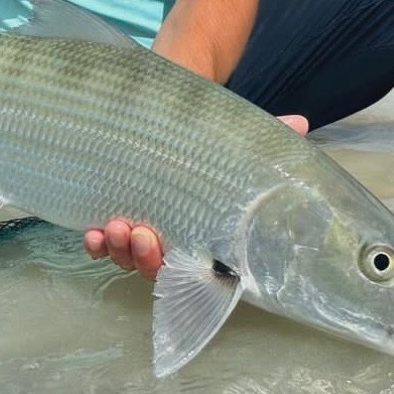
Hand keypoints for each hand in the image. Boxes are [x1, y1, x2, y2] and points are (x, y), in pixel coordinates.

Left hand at [82, 114, 308, 279]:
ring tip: (113, 227)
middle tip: (140, 233)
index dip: (183, 270)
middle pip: (156, 269)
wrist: (175, 122)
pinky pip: (102, 244)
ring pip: (127, 259)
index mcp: (205, 234)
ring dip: (118, 250)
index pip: (197, 267)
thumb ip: (268, 136)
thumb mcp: (238, 140)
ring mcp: (141, 233)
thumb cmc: (210, 141)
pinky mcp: (115, 217)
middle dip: (144, 257)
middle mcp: (173, 241)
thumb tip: (301, 123)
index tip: (172, 254)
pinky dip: (96, 243)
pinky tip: (92, 233)